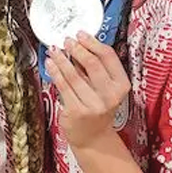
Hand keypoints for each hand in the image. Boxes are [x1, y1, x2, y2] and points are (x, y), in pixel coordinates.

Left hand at [46, 33, 129, 149]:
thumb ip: (96, 70)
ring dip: (61, 59)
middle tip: (66, 40)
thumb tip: (79, 44)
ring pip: (74, 74)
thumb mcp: (105, 89)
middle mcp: (110, 95)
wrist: (93, 138)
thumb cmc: (98, 108)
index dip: (93, 42)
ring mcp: (93, 105)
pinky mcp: (76, 111)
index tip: (81, 34)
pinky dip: (55, 72)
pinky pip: (63, 86)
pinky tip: (50, 63)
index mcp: (121, 85)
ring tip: (54, 49)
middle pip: (91, 63)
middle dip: (76, 48)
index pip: (108, 57)